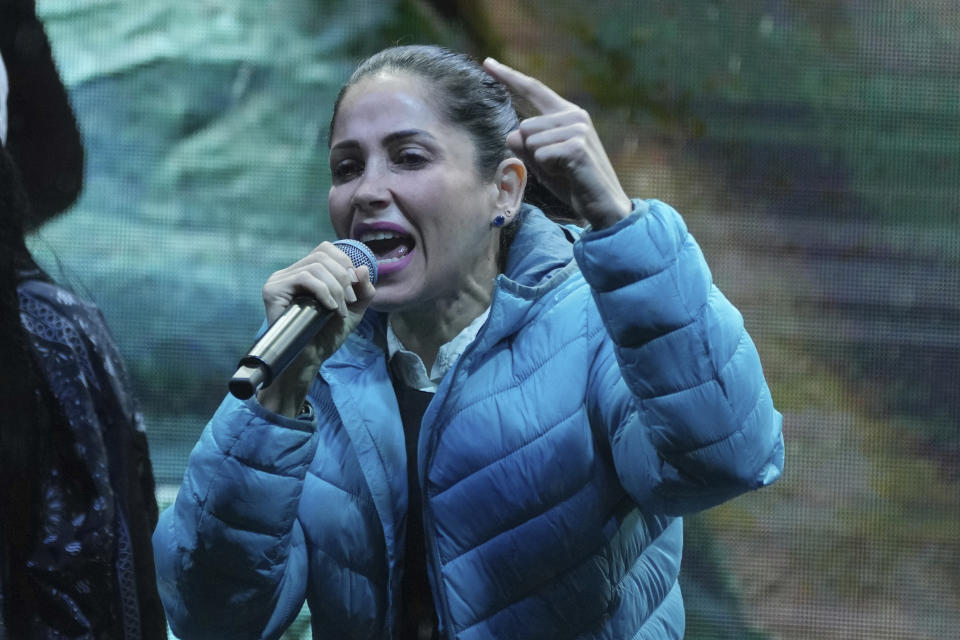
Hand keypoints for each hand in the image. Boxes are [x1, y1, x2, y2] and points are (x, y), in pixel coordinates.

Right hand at [257, 241, 375, 414]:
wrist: (308, 359)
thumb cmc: (326, 336)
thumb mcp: (353, 311)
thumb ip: (363, 291)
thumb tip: (363, 268)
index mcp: (305, 273)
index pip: (325, 249)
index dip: (344, 263)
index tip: (354, 289)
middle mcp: (289, 273)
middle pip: (322, 255)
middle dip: (343, 277)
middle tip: (350, 301)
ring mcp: (279, 280)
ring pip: (315, 266)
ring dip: (335, 288)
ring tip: (340, 309)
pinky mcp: (273, 290)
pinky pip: (303, 277)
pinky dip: (323, 291)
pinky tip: (330, 308)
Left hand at [482, 57, 632, 228]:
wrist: (602, 204)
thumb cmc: (572, 183)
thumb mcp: (541, 162)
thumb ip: (524, 146)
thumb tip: (512, 134)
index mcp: (566, 113)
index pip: (533, 90)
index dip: (509, 77)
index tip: (487, 63)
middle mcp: (574, 115)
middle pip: (524, 126)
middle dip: (531, 152)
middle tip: (556, 166)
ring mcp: (578, 128)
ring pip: (530, 141)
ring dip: (540, 162)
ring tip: (564, 170)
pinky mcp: (577, 146)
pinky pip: (540, 155)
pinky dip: (547, 169)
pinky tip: (568, 173)